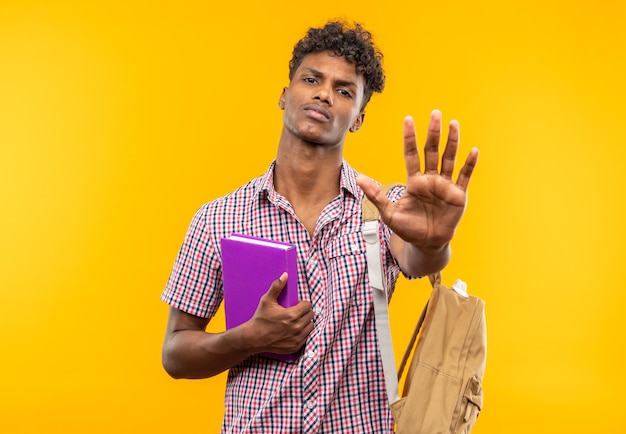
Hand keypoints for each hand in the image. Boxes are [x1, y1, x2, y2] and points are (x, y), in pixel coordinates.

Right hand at [247, 273, 313, 353]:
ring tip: (295, 321)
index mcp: (292, 315)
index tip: (296, 305)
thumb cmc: (260, 318)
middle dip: (304, 312)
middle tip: (295, 312)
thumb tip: (285, 275)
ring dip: (305, 322)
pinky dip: (302, 333)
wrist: (253, 338)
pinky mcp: (295, 346)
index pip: (308, 306)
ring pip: (310, 326)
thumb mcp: (267, 300)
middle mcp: (297, 327)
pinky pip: (306, 337)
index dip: (302, 304)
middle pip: (310, 315)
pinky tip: (293, 330)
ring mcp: (297, 338)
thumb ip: (277, 286)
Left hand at [357, 110, 478, 247]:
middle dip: (433, 133)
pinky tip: (473, 151)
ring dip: (452, 142)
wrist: (427, 244)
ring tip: (453, 124)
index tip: (408, 119)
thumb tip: (359, 178)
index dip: (410, 137)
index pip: (411, 154)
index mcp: (414, 181)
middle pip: (432, 151)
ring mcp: (445, 185)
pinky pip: (464, 176)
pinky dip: (469, 164)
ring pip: (449, 159)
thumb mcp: (389, 212)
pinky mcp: (458, 195)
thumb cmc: (408, 228)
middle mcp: (430, 179)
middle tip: (434, 113)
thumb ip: (376, 194)